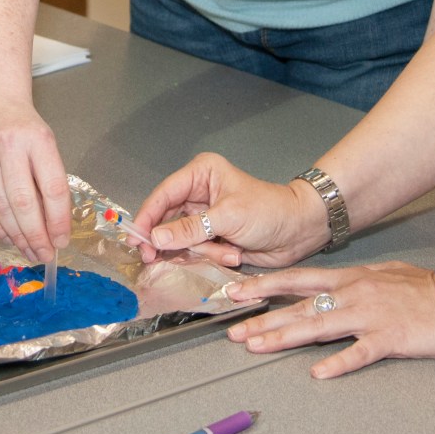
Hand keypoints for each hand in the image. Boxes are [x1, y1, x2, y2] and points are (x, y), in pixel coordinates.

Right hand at [0, 98, 70, 262]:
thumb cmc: (23, 126)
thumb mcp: (45, 144)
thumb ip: (49, 181)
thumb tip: (54, 227)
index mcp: (37, 139)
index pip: (52, 187)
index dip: (58, 219)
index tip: (63, 240)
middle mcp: (9, 146)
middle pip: (23, 201)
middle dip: (36, 235)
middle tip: (45, 254)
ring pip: (0, 207)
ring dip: (17, 235)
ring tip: (29, 251)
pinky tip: (9, 236)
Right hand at [132, 153, 326, 268]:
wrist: (299, 231)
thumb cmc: (268, 212)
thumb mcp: (228, 217)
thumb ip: (190, 229)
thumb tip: (155, 238)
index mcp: (200, 174)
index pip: (163, 195)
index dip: (147, 217)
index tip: (135, 239)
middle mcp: (198, 193)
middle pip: (166, 220)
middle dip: (171, 241)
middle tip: (155, 259)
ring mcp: (204, 217)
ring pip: (181, 239)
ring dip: (202, 251)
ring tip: (229, 251)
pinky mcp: (211, 236)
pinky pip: (196, 250)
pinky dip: (211, 256)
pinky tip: (234, 253)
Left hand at [223, 260, 434, 378]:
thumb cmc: (426, 289)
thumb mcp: (384, 274)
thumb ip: (355, 280)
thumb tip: (330, 287)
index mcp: (351, 278)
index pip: (299, 280)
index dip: (265, 285)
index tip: (237, 291)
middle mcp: (354, 293)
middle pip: (300, 306)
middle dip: (263, 317)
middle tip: (233, 329)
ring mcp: (371, 315)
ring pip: (319, 326)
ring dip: (285, 336)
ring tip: (257, 345)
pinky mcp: (391, 338)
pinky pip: (360, 352)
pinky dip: (339, 362)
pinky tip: (319, 372)